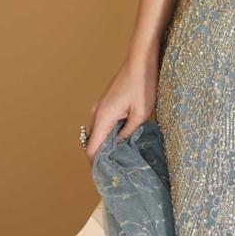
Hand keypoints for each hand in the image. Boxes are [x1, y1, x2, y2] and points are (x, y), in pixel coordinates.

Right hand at [84, 49, 159, 165]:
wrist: (141, 59)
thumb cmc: (143, 84)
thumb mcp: (141, 114)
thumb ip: (127, 133)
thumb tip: (119, 148)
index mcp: (103, 117)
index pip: (91, 148)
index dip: (95, 165)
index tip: (104, 176)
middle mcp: (97, 112)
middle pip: (92, 141)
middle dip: (101, 156)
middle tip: (116, 169)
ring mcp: (100, 105)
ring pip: (98, 132)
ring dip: (106, 143)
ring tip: (121, 155)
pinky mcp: (106, 101)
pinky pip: (103, 122)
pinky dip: (109, 132)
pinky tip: (123, 136)